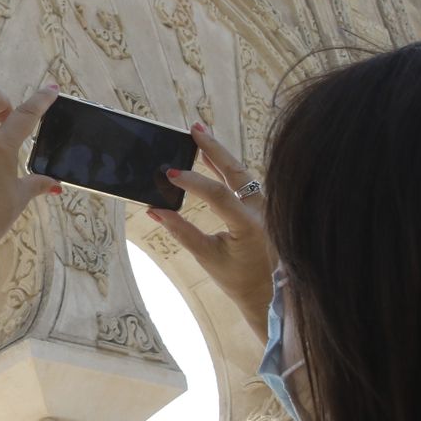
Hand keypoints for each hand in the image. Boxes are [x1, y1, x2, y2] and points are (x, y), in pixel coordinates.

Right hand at [147, 124, 276, 326]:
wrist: (265, 291)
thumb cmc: (236, 277)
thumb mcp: (206, 256)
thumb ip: (181, 231)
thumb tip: (154, 210)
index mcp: (250, 226)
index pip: (219, 195)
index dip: (193, 182)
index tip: (170, 174)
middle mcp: (262, 210)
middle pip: (236, 171)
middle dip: (213, 148)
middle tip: (194, 129)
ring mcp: (264, 206)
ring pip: (241, 172)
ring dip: (219, 154)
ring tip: (199, 135)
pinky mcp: (261, 205)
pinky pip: (243, 180)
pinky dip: (225, 167)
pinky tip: (209, 156)